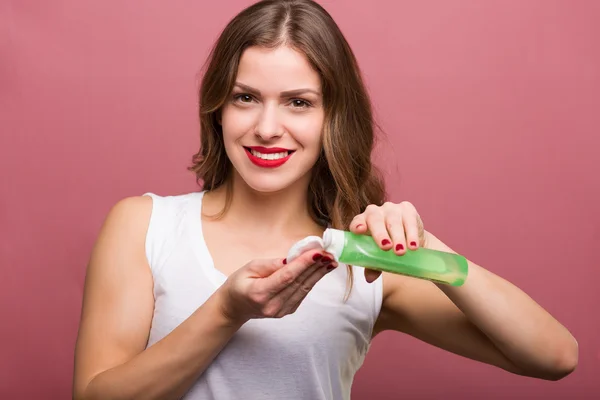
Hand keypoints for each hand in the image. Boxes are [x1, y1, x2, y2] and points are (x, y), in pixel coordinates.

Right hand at [216, 250, 337, 323]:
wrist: (234, 308)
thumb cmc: (239, 284)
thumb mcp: (249, 268)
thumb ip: (271, 264)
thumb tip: (293, 259)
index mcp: (260, 293)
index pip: (286, 277)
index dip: (303, 264)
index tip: (317, 252)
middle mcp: (272, 305)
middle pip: (299, 283)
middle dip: (316, 266)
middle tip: (330, 253)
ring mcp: (281, 311)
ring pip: (304, 289)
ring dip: (319, 273)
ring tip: (331, 260)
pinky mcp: (287, 311)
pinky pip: (302, 293)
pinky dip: (313, 280)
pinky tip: (322, 270)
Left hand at [349, 201, 426, 282]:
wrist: (409, 240)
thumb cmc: (388, 247)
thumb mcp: (379, 256)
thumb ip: (373, 265)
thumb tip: (369, 279)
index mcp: (363, 222)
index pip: (357, 221)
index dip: (357, 225)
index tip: (360, 231)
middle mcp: (375, 212)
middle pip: (375, 220)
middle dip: (380, 234)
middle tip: (386, 247)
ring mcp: (391, 209)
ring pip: (393, 221)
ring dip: (398, 237)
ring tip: (401, 251)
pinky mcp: (407, 209)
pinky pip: (409, 220)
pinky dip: (411, 234)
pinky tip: (414, 245)